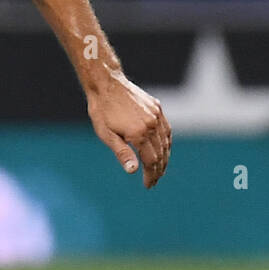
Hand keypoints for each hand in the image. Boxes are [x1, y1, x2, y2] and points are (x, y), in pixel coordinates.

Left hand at [87, 71, 170, 188]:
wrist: (107, 84)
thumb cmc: (102, 111)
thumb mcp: (106, 135)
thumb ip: (122, 153)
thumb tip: (133, 171)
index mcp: (139, 133)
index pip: (151, 162)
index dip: (151, 175)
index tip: (148, 185)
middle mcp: (152, 125)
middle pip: (161, 154)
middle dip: (159, 170)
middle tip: (154, 181)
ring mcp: (157, 115)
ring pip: (166, 142)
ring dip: (165, 158)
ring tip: (159, 169)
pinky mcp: (157, 108)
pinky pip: (166, 129)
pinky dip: (166, 142)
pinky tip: (163, 149)